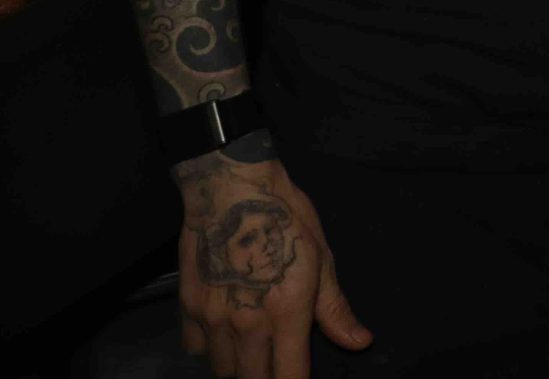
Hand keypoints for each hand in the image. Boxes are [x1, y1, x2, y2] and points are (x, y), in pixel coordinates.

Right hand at [173, 144, 370, 378]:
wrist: (231, 188)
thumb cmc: (284, 217)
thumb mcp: (321, 259)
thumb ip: (335, 310)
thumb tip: (360, 342)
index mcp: (286, 313)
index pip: (288, 378)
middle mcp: (246, 323)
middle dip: (266, 378)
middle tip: (277, 365)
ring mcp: (213, 318)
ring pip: (223, 369)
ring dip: (239, 366)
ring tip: (253, 351)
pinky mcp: (188, 307)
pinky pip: (196, 348)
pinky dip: (211, 349)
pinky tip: (224, 333)